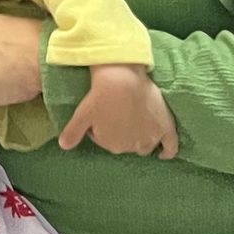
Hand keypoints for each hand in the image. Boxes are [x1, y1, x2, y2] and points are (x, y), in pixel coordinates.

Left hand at [59, 62, 178, 159]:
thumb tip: (63, 146)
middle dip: (123, 134)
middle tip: (119, 116)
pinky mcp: (165, 127)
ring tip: (137, 129)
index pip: (109, 142)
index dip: (105, 129)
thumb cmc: (100, 96)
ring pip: (146, 146)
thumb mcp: (82, 115)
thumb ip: (73, 132)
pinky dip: (168, 151)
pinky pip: (171, 146)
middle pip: (128, 144)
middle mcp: (133, 146)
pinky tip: (164, 154)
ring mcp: (151, 138)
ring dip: (141, 141)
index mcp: (113, 145)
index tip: (103, 116)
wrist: (123, 78)